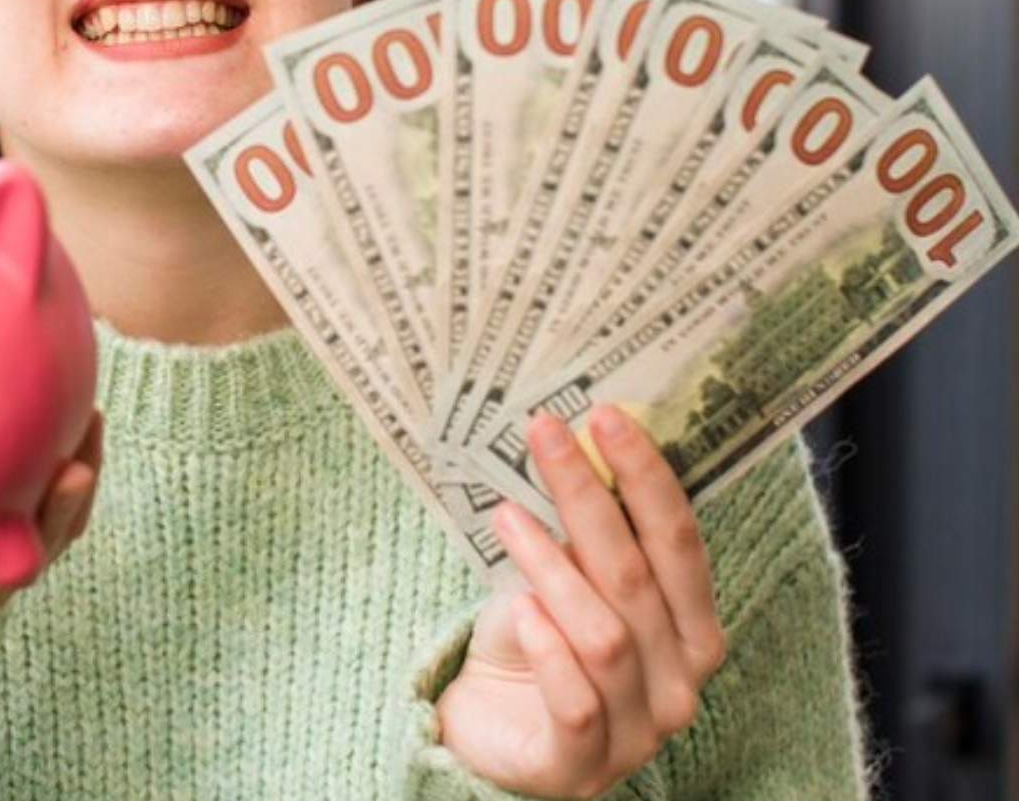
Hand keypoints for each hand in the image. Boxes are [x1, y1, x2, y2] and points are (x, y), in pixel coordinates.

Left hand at [435, 406, 726, 798]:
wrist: (487, 734)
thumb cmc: (537, 645)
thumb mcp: (565, 580)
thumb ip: (587, 535)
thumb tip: (576, 440)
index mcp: (691, 631)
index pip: (680, 544)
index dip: (646, 477)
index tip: (605, 415)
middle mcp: (678, 684)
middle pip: (638, 578)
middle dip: (590, 497)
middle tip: (545, 434)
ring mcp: (635, 734)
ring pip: (605, 637)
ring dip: (553, 568)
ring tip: (506, 515)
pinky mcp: (579, 770)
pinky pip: (576, 705)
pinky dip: (550, 652)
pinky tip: (520, 610)